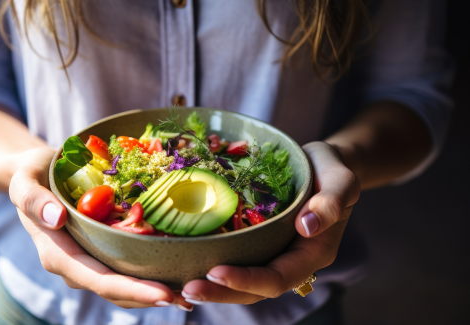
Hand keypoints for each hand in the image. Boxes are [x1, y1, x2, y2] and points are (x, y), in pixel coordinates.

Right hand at [9, 147, 192, 309]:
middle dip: (151, 296)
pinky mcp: (100, 252)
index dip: (131, 289)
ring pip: (123, 286)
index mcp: (57, 254)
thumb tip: (55, 217)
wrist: (36, 174)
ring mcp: (88, 261)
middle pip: (116, 290)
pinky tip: (176, 272)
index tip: (164, 294)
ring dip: (154, 292)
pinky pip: (125, 268)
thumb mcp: (24, 179)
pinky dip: (149, 274)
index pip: (98, 280)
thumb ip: (33, 199)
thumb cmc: (32, 174)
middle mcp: (74, 265)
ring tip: (191, 294)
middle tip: (189, 299)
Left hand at [181, 141, 360, 303]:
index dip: (247, 280)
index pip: (278, 278)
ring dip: (213, 287)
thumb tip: (307, 226)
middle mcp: (290, 261)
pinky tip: (186, 264)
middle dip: (221, 292)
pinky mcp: (257, 243)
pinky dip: (212, 267)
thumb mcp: (341, 181)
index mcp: (312, 254)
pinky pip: (235, 260)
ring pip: (242, 283)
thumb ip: (331, 202)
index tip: (216, 272)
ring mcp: (272, 254)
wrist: (323, 164)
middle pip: (255, 290)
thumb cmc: (332, 170)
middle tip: (187, 289)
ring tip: (181, 287)